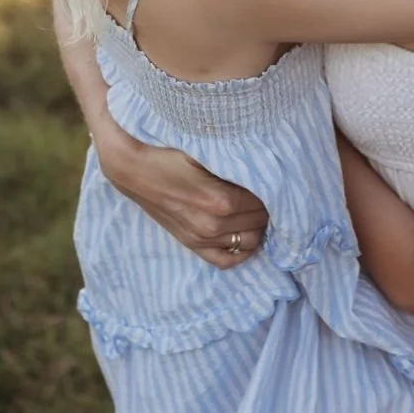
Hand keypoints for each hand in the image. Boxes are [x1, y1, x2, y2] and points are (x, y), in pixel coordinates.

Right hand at [96, 122, 267, 268]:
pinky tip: (250, 236)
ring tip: (263, 207)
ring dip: (259, 225)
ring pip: (249, 241)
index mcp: (220, 201)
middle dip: (271, 207)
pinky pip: (225, 260)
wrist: (134, 168)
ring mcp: (201, 238)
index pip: (266, 203)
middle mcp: (212, 225)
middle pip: (260, 222)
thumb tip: (269, 163)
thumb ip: (238, 162)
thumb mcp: (209, 152)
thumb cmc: (172, 152)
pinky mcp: (191, 244)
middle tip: (273, 190)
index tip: (279, 179)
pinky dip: (242, 251)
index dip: (276, 191)